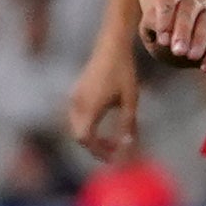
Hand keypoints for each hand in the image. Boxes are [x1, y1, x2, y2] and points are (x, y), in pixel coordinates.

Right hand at [67, 47, 141, 162]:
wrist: (111, 47)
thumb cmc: (123, 72)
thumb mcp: (130, 100)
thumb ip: (128, 125)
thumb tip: (128, 147)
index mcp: (89, 108)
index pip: (87, 139)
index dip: (99, 152)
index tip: (115, 158)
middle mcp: (77, 104)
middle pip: (79, 136)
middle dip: (95, 147)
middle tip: (114, 152)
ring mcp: (74, 98)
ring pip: (77, 127)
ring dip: (91, 137)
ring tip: (111, 140)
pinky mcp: (75, 92)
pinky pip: (77, 117)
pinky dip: (87, 126)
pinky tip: (103, 124)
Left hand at [140, 0, 205, 73]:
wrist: (185, 48)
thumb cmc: (165, 39)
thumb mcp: (151, 35)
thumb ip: (152, 31)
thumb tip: (163, 37)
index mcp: (173, 0)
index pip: (168, 1)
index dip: (165, 19)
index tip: (162, 40)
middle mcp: (194, 4)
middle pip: (189, 8)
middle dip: (183, 30)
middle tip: (178, 51)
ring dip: (200, 39)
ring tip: (192, 57)